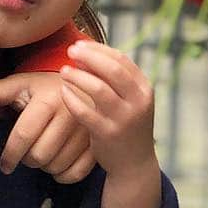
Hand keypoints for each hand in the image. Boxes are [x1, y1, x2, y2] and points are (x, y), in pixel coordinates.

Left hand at [0, 72, 93, 178]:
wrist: (83, 84)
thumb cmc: (43, 86)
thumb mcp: (20, 84)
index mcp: (49, 100)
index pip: (24, 136)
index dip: (10, 155)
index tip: (4, 165)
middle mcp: (71, 115)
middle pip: (40, 156)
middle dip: (27, 159)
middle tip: (25, 153)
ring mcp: (87, 132)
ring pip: (57, 166)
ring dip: (44, 167)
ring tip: (40, 154)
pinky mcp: (98, 144)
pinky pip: (77, 173)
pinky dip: (63, 175)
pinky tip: (56, 165)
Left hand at [58, 41, 156, 176]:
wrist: (134, 163)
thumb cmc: (125, 123)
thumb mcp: (127, 98)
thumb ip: (110, 77)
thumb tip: (83, 53)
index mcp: (144, 88)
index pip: (121, 59)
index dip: (98, 49)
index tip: (79, 44)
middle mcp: (138, 101)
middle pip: (112, 70)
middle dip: (88, 57)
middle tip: (69, 52)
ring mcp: (124, 118)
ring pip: (98, 89)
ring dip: (77, 76)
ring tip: (63, 72)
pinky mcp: (108, 133)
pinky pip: (85, 111)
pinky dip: (71, 99)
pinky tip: (63, 92)